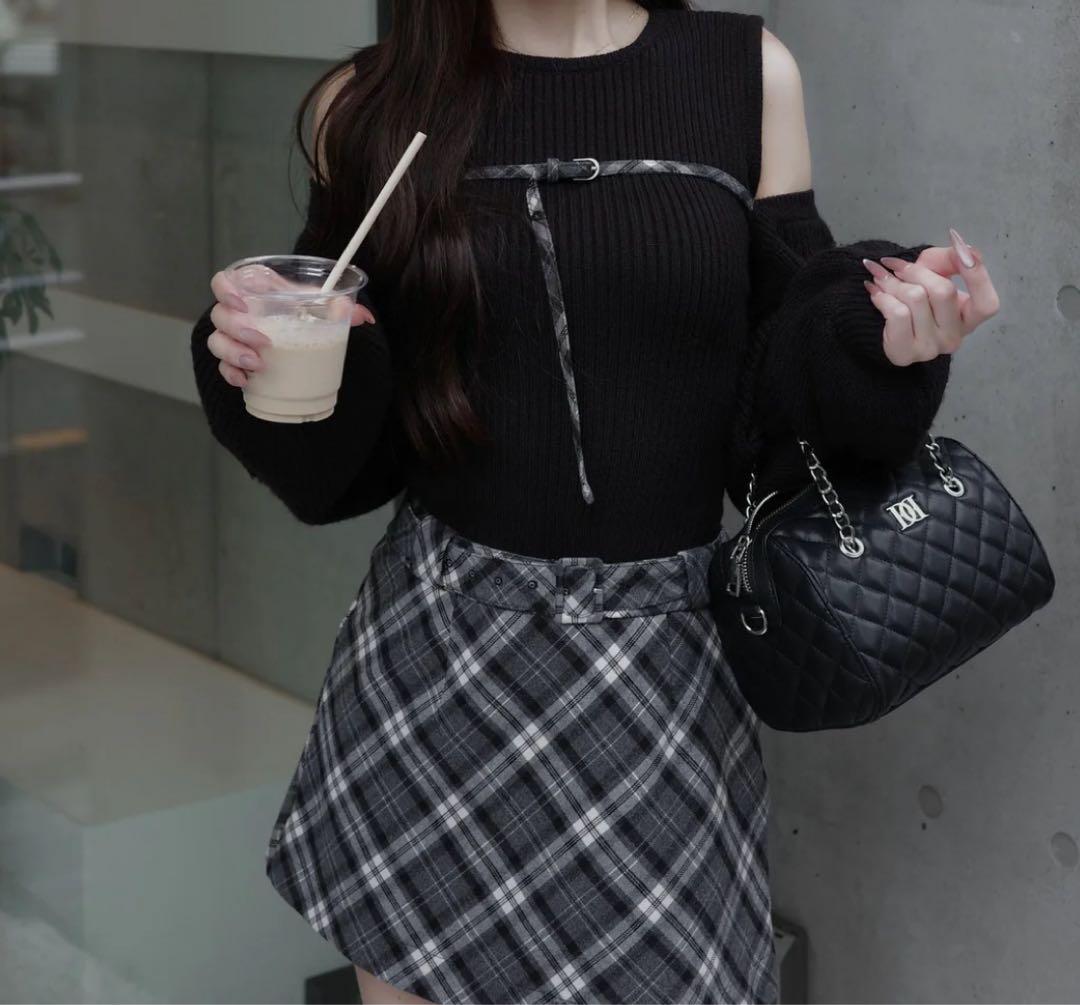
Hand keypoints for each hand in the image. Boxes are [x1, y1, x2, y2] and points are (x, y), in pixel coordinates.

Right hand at [206, 269, 375, 387]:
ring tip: (257, 363)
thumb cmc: (305, 312)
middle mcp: (238, 312)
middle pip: (220, 314)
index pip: (224, 282)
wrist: (304, 336)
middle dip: (237, 329)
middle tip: (263, 341)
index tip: (241, 303)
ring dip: (233, 353)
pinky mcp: (235, 360)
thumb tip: (364, 317)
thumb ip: (340, 306)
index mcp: (254, 290)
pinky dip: (231, 373)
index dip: (225, 290)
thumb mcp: (322, 305)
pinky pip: (223, 366)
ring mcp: (234, 337)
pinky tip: (245, 380)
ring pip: (217, 341)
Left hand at [860, 227, 999, 366]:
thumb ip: (949, 259)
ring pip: (915, 298)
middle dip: (916, 271)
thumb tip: (962, 247)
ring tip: (881, 277)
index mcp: (970, 319)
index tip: (959, 244)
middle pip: (943, 291)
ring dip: (892, 281)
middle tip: (896, 266)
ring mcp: (930, 348)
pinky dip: (883, 296)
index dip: (977, 274)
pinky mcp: (905, 353)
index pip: (987, 304)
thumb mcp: (935, 273)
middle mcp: (955, 337)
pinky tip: (876, 292)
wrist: (884, 330)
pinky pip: (896, 313)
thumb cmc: (916, 300)